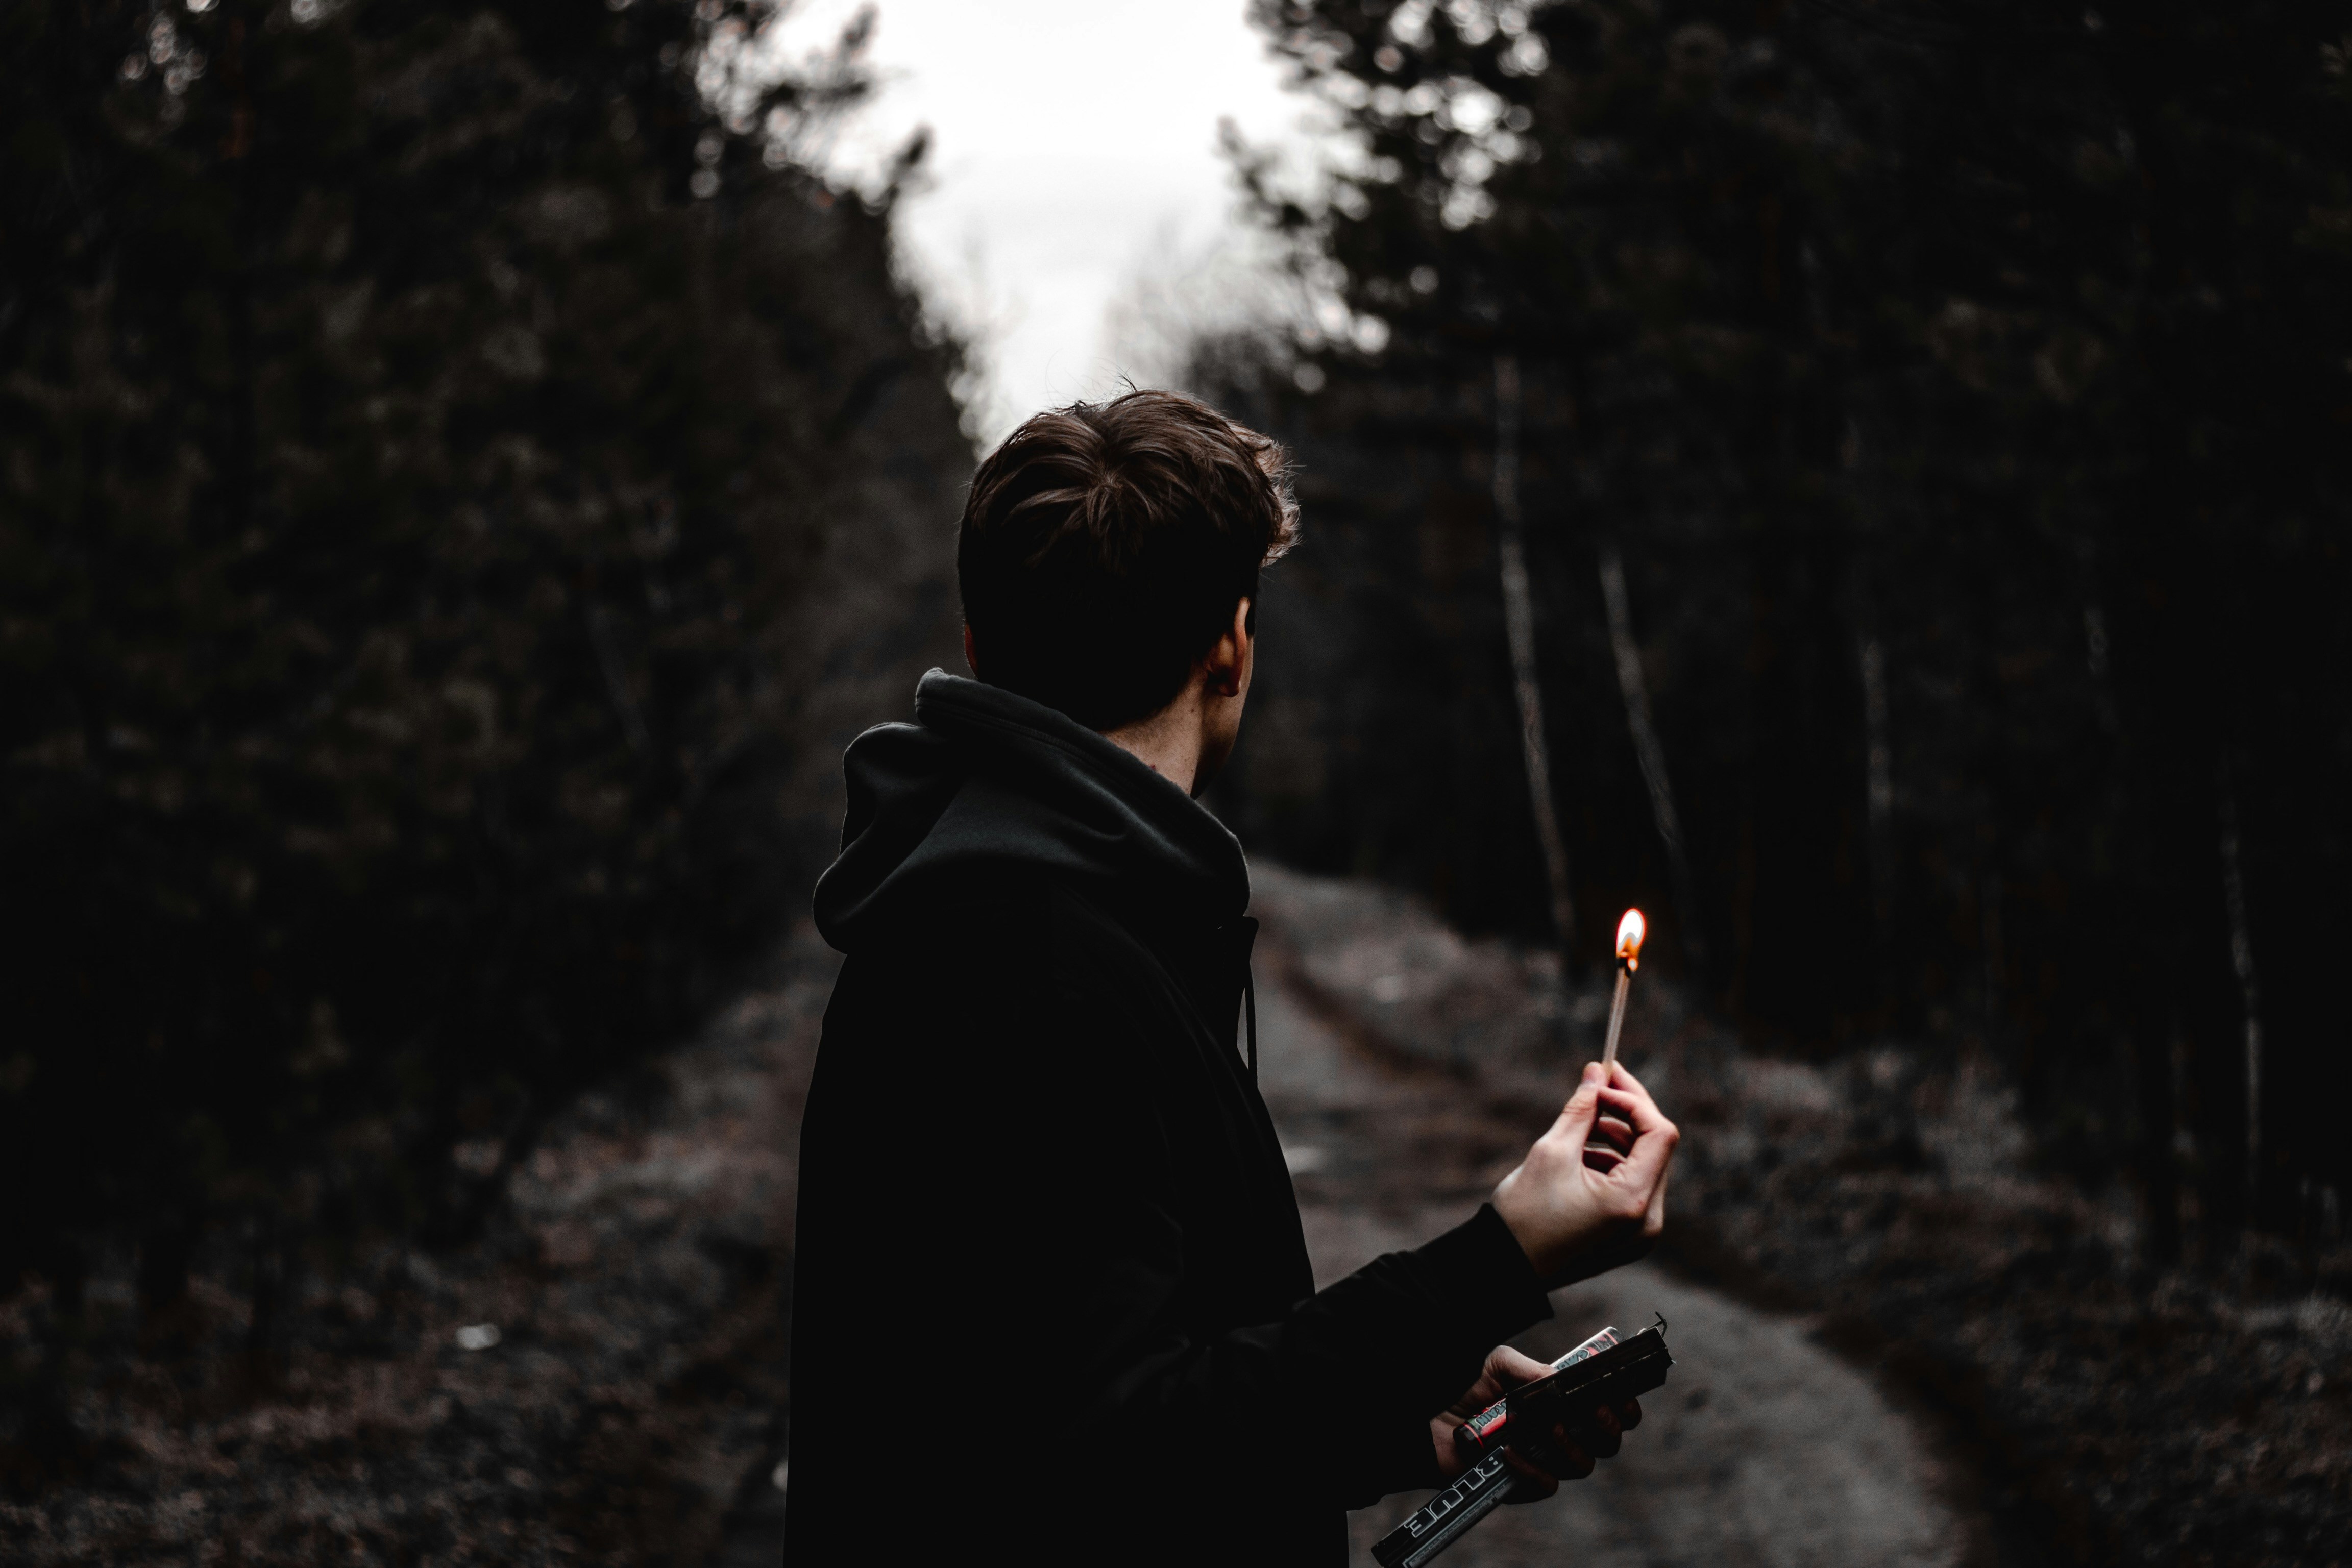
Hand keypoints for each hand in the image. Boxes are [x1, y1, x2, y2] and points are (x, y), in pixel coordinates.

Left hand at [1431, 1344, 1643, 1500]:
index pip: (1611, 1410)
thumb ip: (1532, 1369)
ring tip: (1547, 1427)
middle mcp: (1561, 1433)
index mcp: (1563, 1403)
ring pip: (1583, 1465)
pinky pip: (1547, 1485)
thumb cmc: (1467, 1388)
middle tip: (1592, 1412)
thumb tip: (1562, 1379)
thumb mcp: (1499, 1365)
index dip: (1625, 1407)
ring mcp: (1545, 1460)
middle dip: (1607, 1427)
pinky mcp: (1524, 1483)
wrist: (1428, 1418)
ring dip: (1571, 1446)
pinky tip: (1511, 1452)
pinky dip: (1533, 1470)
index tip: (1622, 1397)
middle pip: (1608, 1442)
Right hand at [1491, 1060, 1677, 1286]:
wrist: (1505, 1268)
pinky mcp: (1630, 1237)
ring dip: (1616, 1137)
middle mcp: (1648, 1221)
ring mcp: (1642, 1233)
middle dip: (1626, 1114)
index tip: (1603, 1080)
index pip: (1659, 1134)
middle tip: (1596, 1085)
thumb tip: (1597, 1071)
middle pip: (1656, 1149)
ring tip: (1580, 1125)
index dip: (1633, 1100)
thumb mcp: (1551, 1152)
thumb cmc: (1523, 1214)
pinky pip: (1633, 1187)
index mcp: (1633, 1202)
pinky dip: (1612, 1163)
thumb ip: (1581, 1109)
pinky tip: (1579, 1156)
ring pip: (1644, 1166)